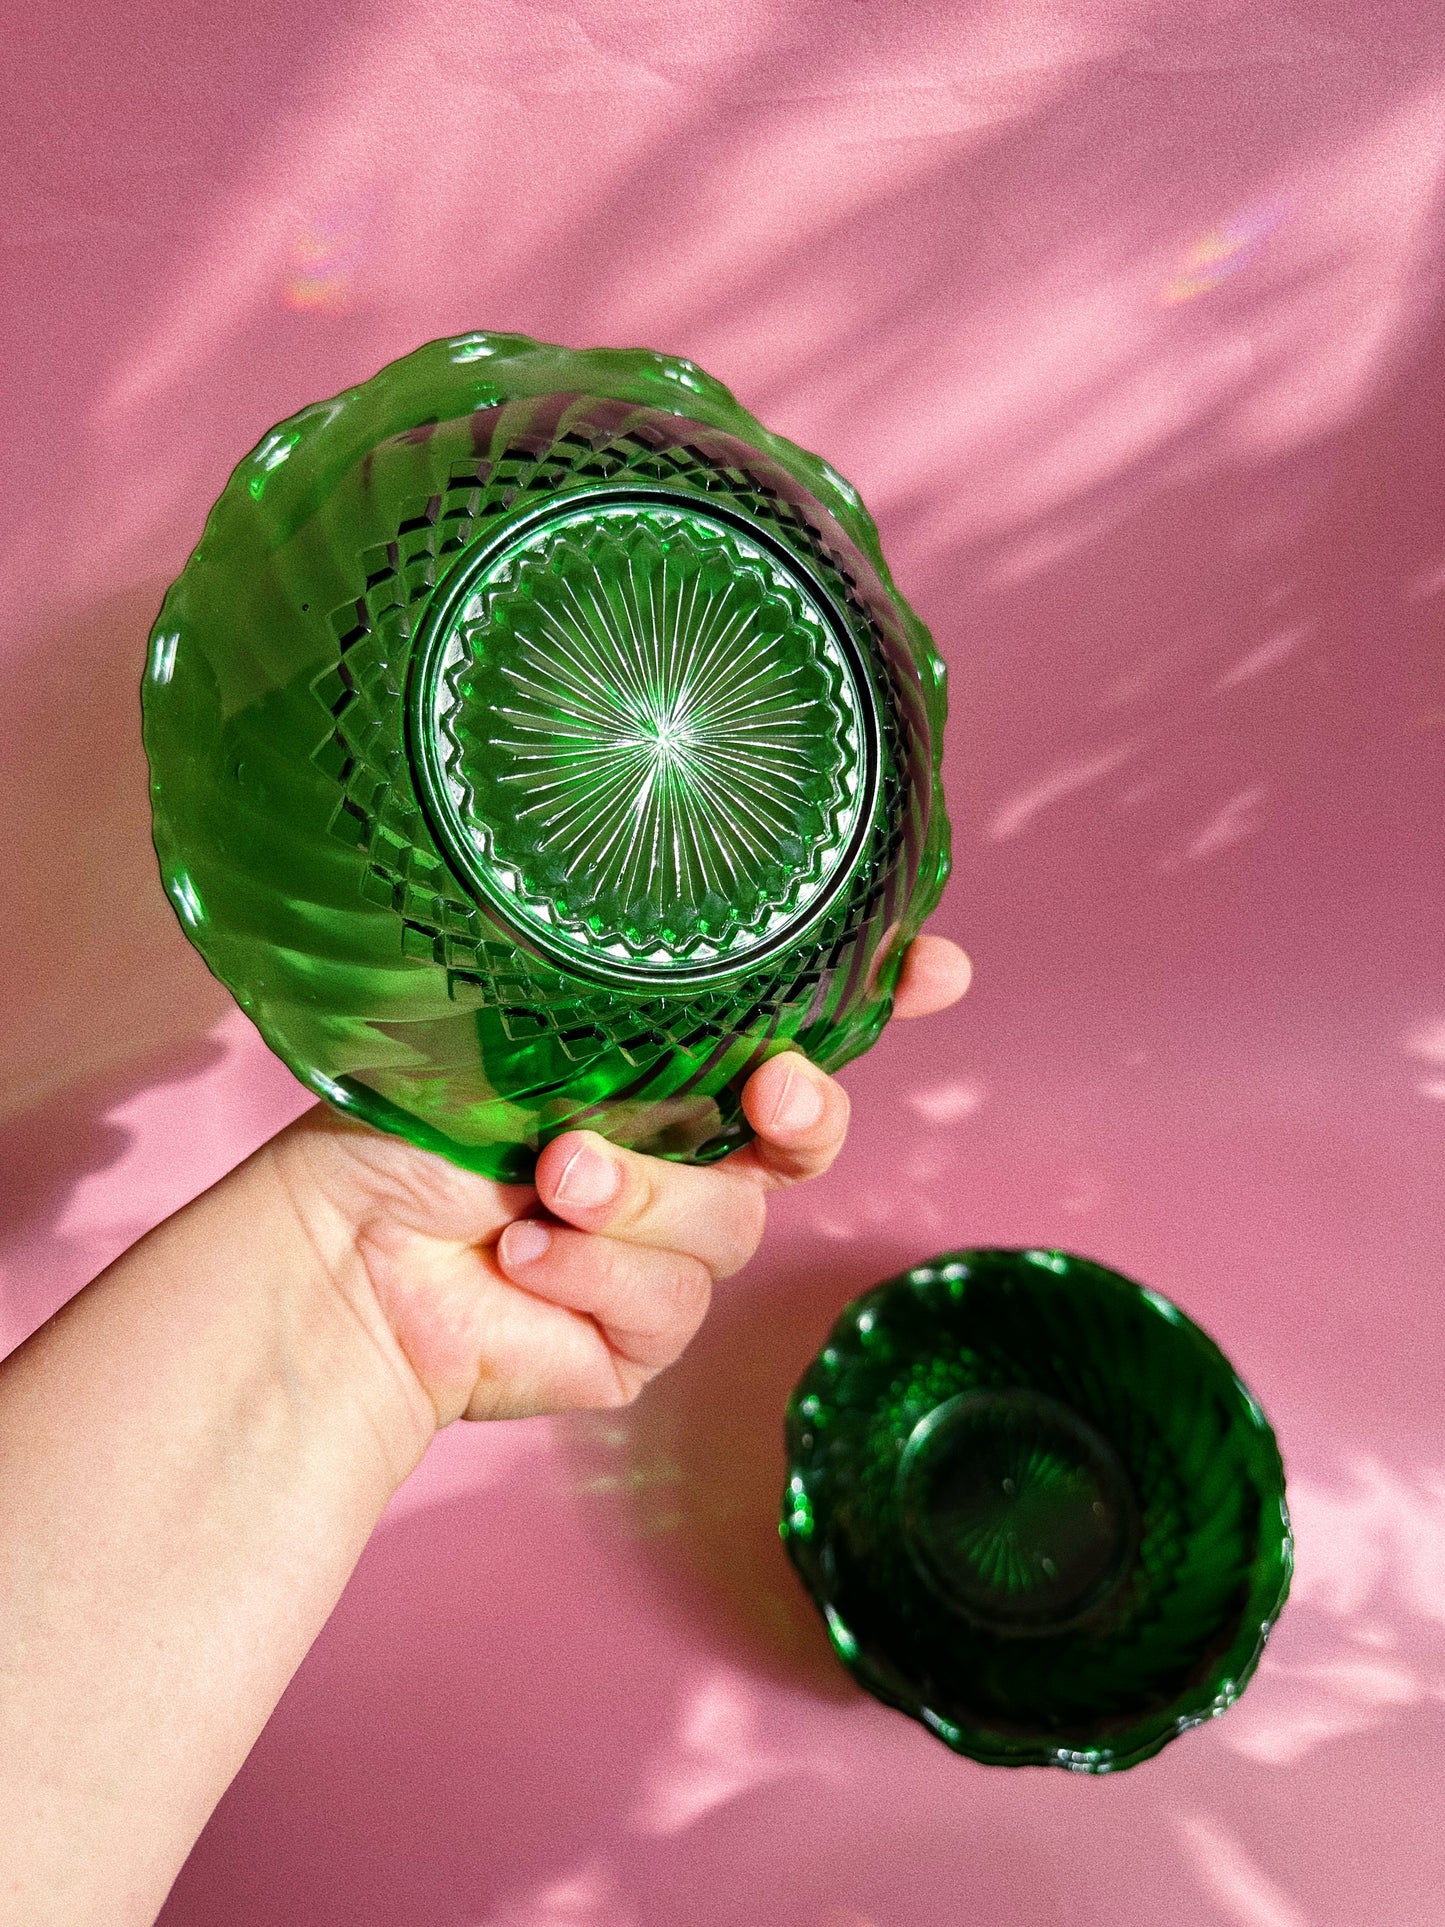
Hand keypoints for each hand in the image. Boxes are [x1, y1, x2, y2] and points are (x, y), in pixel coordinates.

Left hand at [262, 933, 971, 1438]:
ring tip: (550, 1181)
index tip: (938, 966)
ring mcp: (668, 1253)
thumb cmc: (413, 1125)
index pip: (801, 1028)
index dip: (883, 997)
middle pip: (808, 1137)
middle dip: (806, 1114)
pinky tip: (523, 1257)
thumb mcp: (523, 1037)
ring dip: (640, 1201)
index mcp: (665, 1072)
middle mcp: (684, 1158)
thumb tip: (675, 939)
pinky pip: (668, 1305)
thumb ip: (621, 1004)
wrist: (341, 1254)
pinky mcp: (641, 1339)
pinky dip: (594, 1274)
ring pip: (730, 1228)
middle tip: (769, 1092)